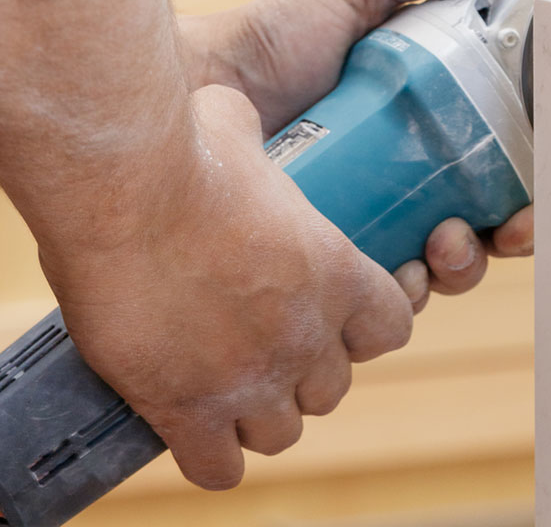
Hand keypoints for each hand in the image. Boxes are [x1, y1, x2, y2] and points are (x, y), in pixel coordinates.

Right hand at [40, 85, 413, 489]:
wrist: (124, 189)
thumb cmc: (187, 148)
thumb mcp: (244, 130)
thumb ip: (260, 138)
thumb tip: (237, 115)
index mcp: (339, 274)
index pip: (393, 328)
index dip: (366, 328)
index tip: (337, 318)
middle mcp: (308, 335)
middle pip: (334, 387)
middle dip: (307, 373)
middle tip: (269, 348)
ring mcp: (252, 378)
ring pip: (283, 432)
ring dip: (263, 416)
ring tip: (230, 390)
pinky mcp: (187, 408)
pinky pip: (218, 468)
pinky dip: (211, 457)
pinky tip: (193, 432)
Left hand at [180, 0, 533, 309]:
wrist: (194, 95)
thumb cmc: (270, 39)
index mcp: (436, 123)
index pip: (504, 161)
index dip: (532, 183)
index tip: (535, 192)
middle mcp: (414, 180)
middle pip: (489, 225)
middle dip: (508, 239)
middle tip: (497, 229)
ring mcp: (375, 226)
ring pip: (445, 269)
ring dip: (463, 268)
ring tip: (443, 243)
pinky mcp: (334, 266)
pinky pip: (385, 301)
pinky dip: (408, 296)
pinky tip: (399, 274)